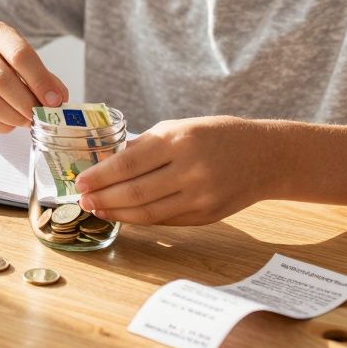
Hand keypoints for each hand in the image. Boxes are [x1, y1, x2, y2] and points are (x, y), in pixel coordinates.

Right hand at [0, 21, 67, 132]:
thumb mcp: (20, 58)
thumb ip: (43, 76)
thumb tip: (59, 99)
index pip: (20, 55)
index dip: (40, 80)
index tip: (56, 101)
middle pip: (1, 80)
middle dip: (26, 103)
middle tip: (41, 116)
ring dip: (13, 117)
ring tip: (27, 121)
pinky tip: (10, 124)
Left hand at [74, 116, 284, 225]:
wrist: (266, 157)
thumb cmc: (218, 136)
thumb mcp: (181, 127)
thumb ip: (146, 145)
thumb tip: (107, 162)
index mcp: (180, 140)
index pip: (129, 163)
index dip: (100, 175)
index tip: (80, 180)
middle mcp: (190, 170)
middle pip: (134, 191)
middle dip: (103, 198)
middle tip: (82, 200)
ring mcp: (200, 196)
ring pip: (147, 212)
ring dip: (117, 213)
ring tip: (97, 209)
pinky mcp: (207, 216)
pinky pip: (165, 220)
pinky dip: (140, 219)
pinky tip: (124, 215)